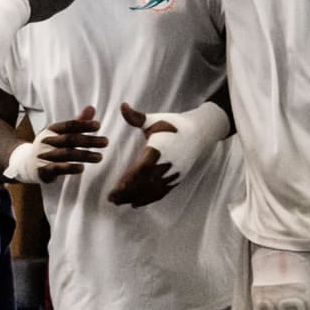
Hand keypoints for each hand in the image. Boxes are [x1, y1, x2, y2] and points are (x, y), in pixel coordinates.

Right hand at [4, 106, 106, 183]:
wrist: (26, 162)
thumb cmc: (50, 146)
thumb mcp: (61, 133)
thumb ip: (77, 122)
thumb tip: (92, 108)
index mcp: (51, 130)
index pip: (68, 125)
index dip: (83, 124)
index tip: (98, 125)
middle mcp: (46, 141)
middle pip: (69, 139)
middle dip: (88, 140)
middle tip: (105, 142)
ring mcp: (44, 155)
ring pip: (65, 154)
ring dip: (84, 155)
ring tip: (99, 157)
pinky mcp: (43, 170)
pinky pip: (56, 168)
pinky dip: (69, 168)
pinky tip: (82, 168)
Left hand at [107, 101, 227, 206]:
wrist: (199, 133)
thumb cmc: (173, 124)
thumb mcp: (154, 119)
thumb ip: (136, 117)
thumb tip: (122, 105)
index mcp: (159, 149)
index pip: (145, 166)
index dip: (133, 177)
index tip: (120, 185)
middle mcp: (166, 164)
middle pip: (146, 182)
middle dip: (128, 191)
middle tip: (111, 198)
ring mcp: (172, 174)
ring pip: (152, 190)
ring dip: (134, 197)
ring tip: (117, 202)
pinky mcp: (176, 179)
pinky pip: (161, 193)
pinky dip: (147, 200)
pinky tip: (134, 204)